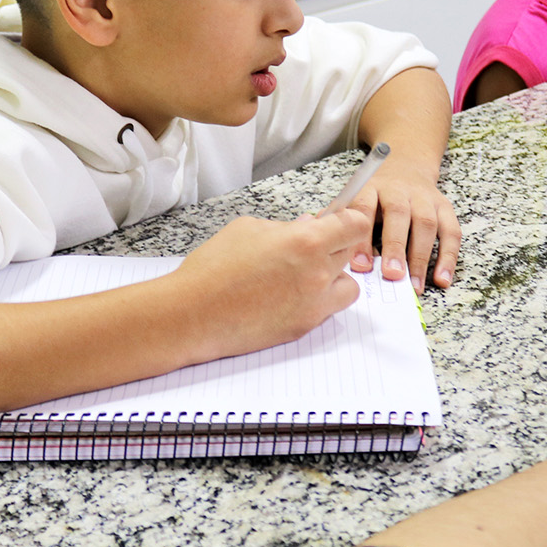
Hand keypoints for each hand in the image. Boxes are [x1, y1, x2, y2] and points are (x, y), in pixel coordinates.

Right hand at [174, 211, 370, 362]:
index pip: (354, 225)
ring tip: (303, 275)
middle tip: (308, 246)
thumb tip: (307, 226)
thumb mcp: (247, 228)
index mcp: (304, 241)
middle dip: (333, 245)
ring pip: (347, 285)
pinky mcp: (304, 326)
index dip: (347, 220)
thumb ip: (284, 227)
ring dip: (332, 277)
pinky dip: (319, 301)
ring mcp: (314, 303)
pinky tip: (291, 296)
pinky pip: (328, 309)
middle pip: (350, 252)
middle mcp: (317, 273)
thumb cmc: (213, 269)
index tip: (339, 220)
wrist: (192, 314)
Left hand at [341, 158, 459, 293]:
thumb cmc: (375, 194)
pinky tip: (441, 280)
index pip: (365, 208)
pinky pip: (451, 232)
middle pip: (399, 216)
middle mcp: (399, 190)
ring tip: (413, 286)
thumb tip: (324, 251)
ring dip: (421, 258)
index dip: (362, 238)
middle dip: (395, 247)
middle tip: (391, 276)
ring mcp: (424, 198)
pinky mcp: (444, 207)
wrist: (406, 163)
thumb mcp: (354, 198)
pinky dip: (448, 258)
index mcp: (371, 187)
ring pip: (426, 225)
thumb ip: (340, 222)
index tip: (360, 266)